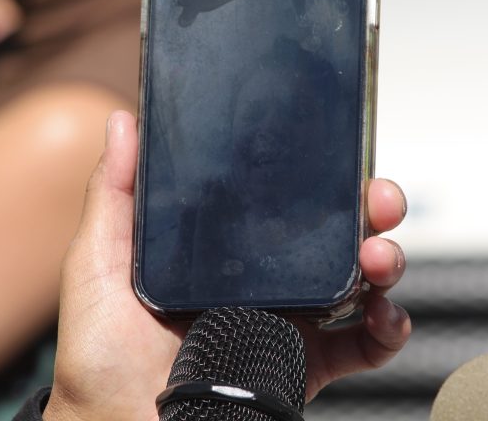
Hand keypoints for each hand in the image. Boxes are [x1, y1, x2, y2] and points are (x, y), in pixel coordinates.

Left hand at [44, 111, 409, 420]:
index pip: (282, 201)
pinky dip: (388, 327)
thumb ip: (115, 193)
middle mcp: (262, 280)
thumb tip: (123, 122)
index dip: (316, 175)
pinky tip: (384, 315)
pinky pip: (363, 344)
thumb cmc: (100, 355)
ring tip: (378, 258)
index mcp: (222, 249)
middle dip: (368, 209)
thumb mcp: (99, 262)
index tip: (337, 152)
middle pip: (332, 234)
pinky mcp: (303, 366)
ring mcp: (288, 321)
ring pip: (357, 279)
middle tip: (378, 200)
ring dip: (383, 259)